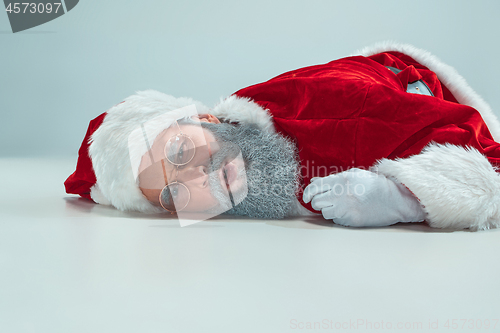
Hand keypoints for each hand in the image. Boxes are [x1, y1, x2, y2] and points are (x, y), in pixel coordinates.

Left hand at [303, 168, 424, 226]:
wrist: (395, 200)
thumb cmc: (374, 185)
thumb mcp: (354, 175)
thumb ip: (332, 178)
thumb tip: (315, 182)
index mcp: (341, 180)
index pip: (314, 187)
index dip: (307, 192)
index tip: (306, 196)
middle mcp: (341, 194)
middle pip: (316, 202)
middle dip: (318, 202)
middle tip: (325, 201)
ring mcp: (346, 208)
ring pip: (324, 212)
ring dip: (328, 210)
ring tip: (340, 206)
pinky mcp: (351, 220)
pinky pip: (335, 220)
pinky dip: (338, 217)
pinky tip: (349, 211)